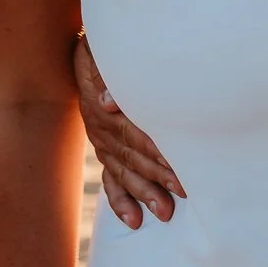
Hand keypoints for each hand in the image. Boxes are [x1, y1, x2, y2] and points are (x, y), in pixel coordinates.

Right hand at [73, 33, 184, 227]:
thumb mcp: (101, 52)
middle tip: (182, 194)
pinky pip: (109, 178)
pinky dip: (120, 200)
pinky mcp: (103, 148)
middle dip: (158, 178)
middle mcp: (102, 128)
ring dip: (143, 193)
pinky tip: (132, 220)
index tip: (178, 167)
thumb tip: (108, 103)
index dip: (156, 152)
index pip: (135, 134)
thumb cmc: (106, 47)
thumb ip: (106, 73)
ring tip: (164, 213)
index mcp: (106, 106)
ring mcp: (102, 141)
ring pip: (123, 172)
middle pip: (132, 157)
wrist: (84, 49)